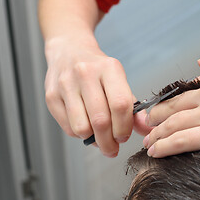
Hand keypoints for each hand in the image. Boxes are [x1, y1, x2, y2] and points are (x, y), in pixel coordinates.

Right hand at [44, 36, 150, 156]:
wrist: (69, 50)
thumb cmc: (98, 71)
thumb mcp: (119, 82)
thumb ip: (133, 108)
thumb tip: (147, 131)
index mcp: (109, 68)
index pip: (120, 105)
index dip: (124, 127)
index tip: (124, 137)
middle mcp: (86, 73)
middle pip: (101, 120)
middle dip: (109, 142)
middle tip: (112, 149)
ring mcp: (66, 84)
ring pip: (82, 127)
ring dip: (93, 140)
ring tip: (99, 137)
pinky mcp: (51, 95)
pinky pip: (67, 127)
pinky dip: (79, 135)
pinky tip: (85, 127)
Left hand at [143, 52, 199, 157]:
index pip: (186, 90)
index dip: (171, 101)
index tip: (163, 109)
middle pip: (173, 106)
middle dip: (155, 118)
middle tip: (145, 126)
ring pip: (173, 124)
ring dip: (156, 135)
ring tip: (148, 142)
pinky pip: (182, 140)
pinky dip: (165, 146)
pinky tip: (156, 151)